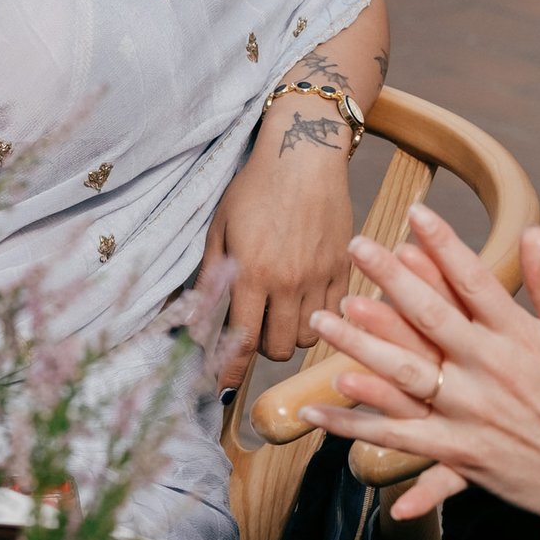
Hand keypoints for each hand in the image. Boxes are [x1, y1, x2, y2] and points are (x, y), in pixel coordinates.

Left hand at [206, 103, 356, 387]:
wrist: (305, 155)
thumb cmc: (256, 188)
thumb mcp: (221, 227)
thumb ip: (211, 274)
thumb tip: (196, 319)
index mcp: (252, 273)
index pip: (240, 341)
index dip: (229, 369)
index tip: (221, 384)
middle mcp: (288, 282)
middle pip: (277, 348)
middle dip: (261, 348)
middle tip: (253, 333)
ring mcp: (320, 278)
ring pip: (307, 337)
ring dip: (289, 334)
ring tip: (279, 314)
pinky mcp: (342, 269)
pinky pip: (334, 315)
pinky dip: (319, 319)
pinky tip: (305, 303)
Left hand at [296, 208, 539, 525]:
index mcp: (521, 338)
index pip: (475, 281)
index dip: (444, 245)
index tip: (415, 213)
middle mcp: (490, 372)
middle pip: (431, 318)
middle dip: (390, 279)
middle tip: (356, 246)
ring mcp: (470, 415)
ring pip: (404, 376)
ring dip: (359, 346)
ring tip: (321, 321)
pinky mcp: (460, 454)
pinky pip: (398, 439)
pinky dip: (357, 425)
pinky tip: (320, 406)